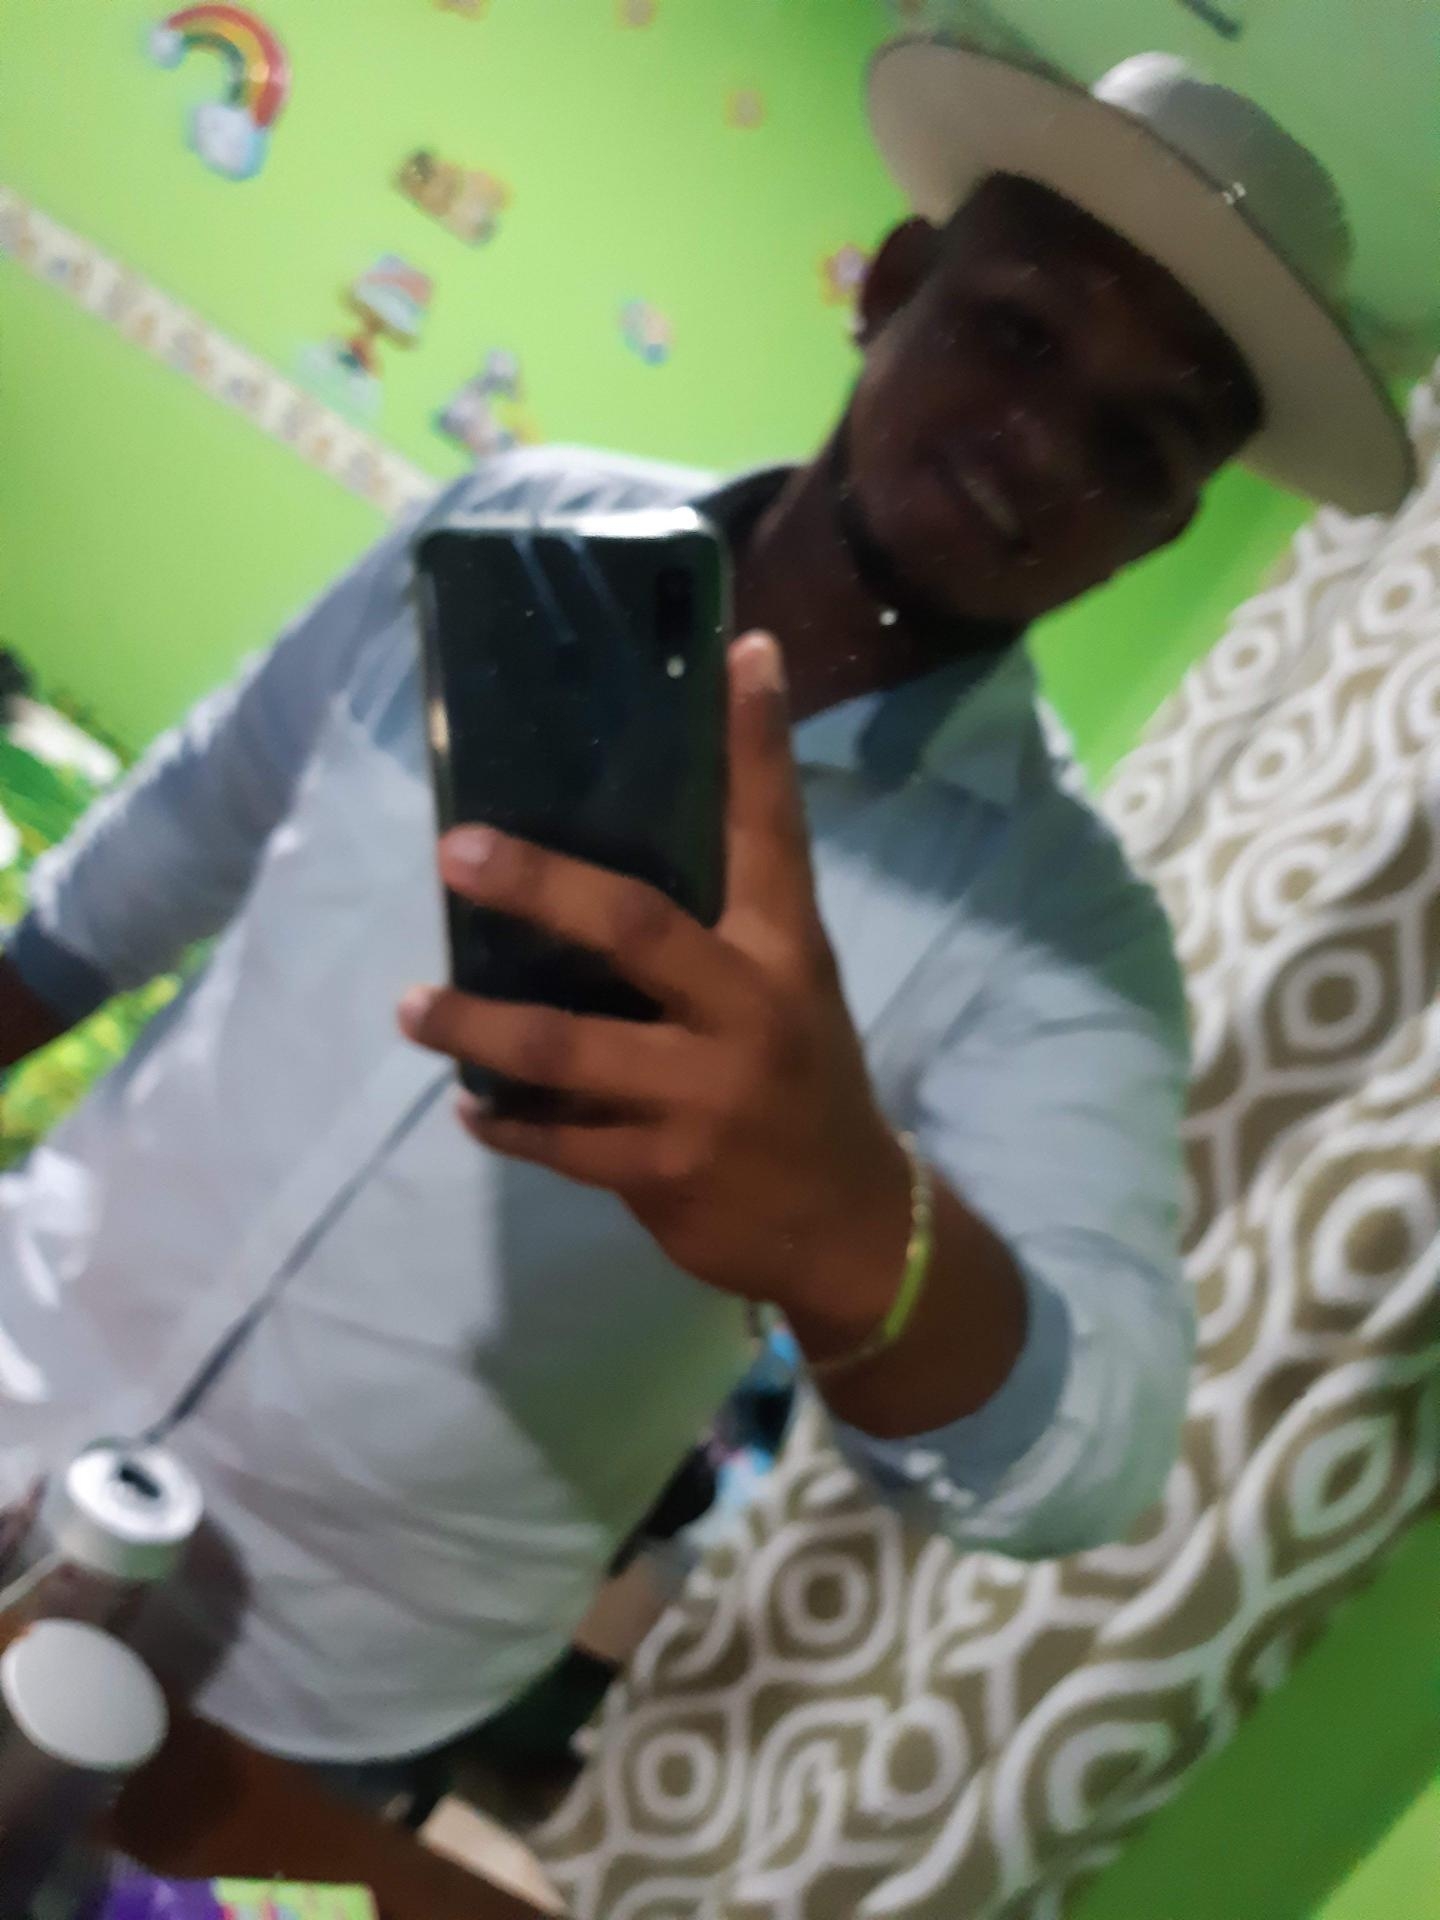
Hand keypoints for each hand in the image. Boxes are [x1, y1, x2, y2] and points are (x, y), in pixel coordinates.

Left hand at [398, 633, 910, 1349]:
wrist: (849, 1226)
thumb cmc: (803, 1083)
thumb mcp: (792, 991)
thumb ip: (722, 929)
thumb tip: (597, 869)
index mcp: (784, 951)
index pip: (772, 830)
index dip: (757, 740)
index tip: (742, 648)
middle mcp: (748, 1011)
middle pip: (635, 926)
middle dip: (537, 885)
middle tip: (455, 853)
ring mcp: (705, 1096)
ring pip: (567, 1051)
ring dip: (478, 1027)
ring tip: (412, 1008)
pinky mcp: (666, 1171)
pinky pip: (561, 1144)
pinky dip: (507, 1126)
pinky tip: (472, 1109)